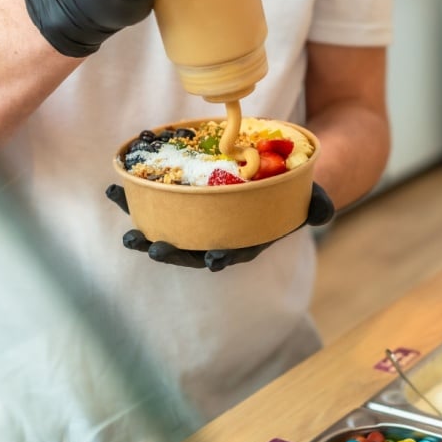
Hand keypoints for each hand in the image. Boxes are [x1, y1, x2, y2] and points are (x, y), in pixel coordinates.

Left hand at [105, 182, 335, 271]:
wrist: (279, 180)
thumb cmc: (296, 193)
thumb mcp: (314, 199)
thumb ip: (319, 207)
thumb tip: (324, 214)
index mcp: (247, 241)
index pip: (232, 253)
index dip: (220, 257)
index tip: (212, 261)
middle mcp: (219, 237)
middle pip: (190, 250)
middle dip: (169, 251)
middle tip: (151, 248)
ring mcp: (198, 223)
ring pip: (166, 230)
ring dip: (143, 228)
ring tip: (124, 223)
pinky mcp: (183, 204)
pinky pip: (156, 203)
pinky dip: (136, 197)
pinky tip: (117, 187)